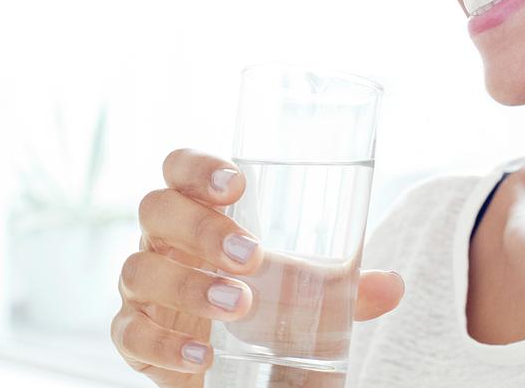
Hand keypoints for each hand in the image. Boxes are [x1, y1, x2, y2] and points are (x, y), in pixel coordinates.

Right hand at [110, 148, 404, 387]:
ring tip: (240, 305)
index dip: (198, 167)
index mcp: (198, 210)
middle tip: (252, 256)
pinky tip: (204, 356)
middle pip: (156, 210)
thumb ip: (346, 285)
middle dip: (202, 228)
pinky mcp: (133, 335)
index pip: (179, 168)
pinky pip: (131, 333)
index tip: (238, 184)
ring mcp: (142, 286)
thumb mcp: (306, 288)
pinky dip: (165, 345)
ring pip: (140, 270)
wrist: (232, 358)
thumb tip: (394, 286)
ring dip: (189, 287)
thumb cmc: (265, 299)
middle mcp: (162, 240)